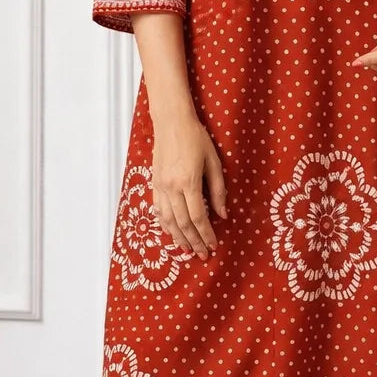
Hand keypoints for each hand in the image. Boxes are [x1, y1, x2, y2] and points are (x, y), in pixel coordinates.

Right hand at [150, 115, 226, 259]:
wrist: (171, 121)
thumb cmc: (196, 138)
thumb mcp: (214, 162)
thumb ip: (218, 190)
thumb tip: (222, 215)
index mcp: (189, 182)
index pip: (198, 217)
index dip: (206, 235)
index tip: (213, 246)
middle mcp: (171, 187)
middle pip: (183, 223)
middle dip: (193, 242)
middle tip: (202, 255)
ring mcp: (160, 186)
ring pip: (168, 220)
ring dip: (178, 238)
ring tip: (187, 250)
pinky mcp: (154, 183)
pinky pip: (158, 210)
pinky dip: (164, 224)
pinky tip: (171, 233)